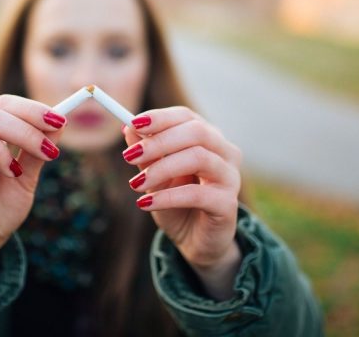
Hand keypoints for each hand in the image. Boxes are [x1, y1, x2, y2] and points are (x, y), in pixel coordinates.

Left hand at [122, 107, 242, 299]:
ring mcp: (230, 177)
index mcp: (208, 138)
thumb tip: (128, 127)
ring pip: (199, 158)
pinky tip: (146, 204)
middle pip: (197, 132)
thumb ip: (146, 154)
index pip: (186, 117)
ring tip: (136, 184)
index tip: (132, 123)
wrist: (195, 241)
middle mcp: (225, 152)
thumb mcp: (155, 176)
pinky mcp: (228, 204)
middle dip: (159, 142)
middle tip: (129, 156)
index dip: (160, 118)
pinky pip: (197, 194)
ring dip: (162, 168)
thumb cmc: (176, 203)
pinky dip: (168, 196)